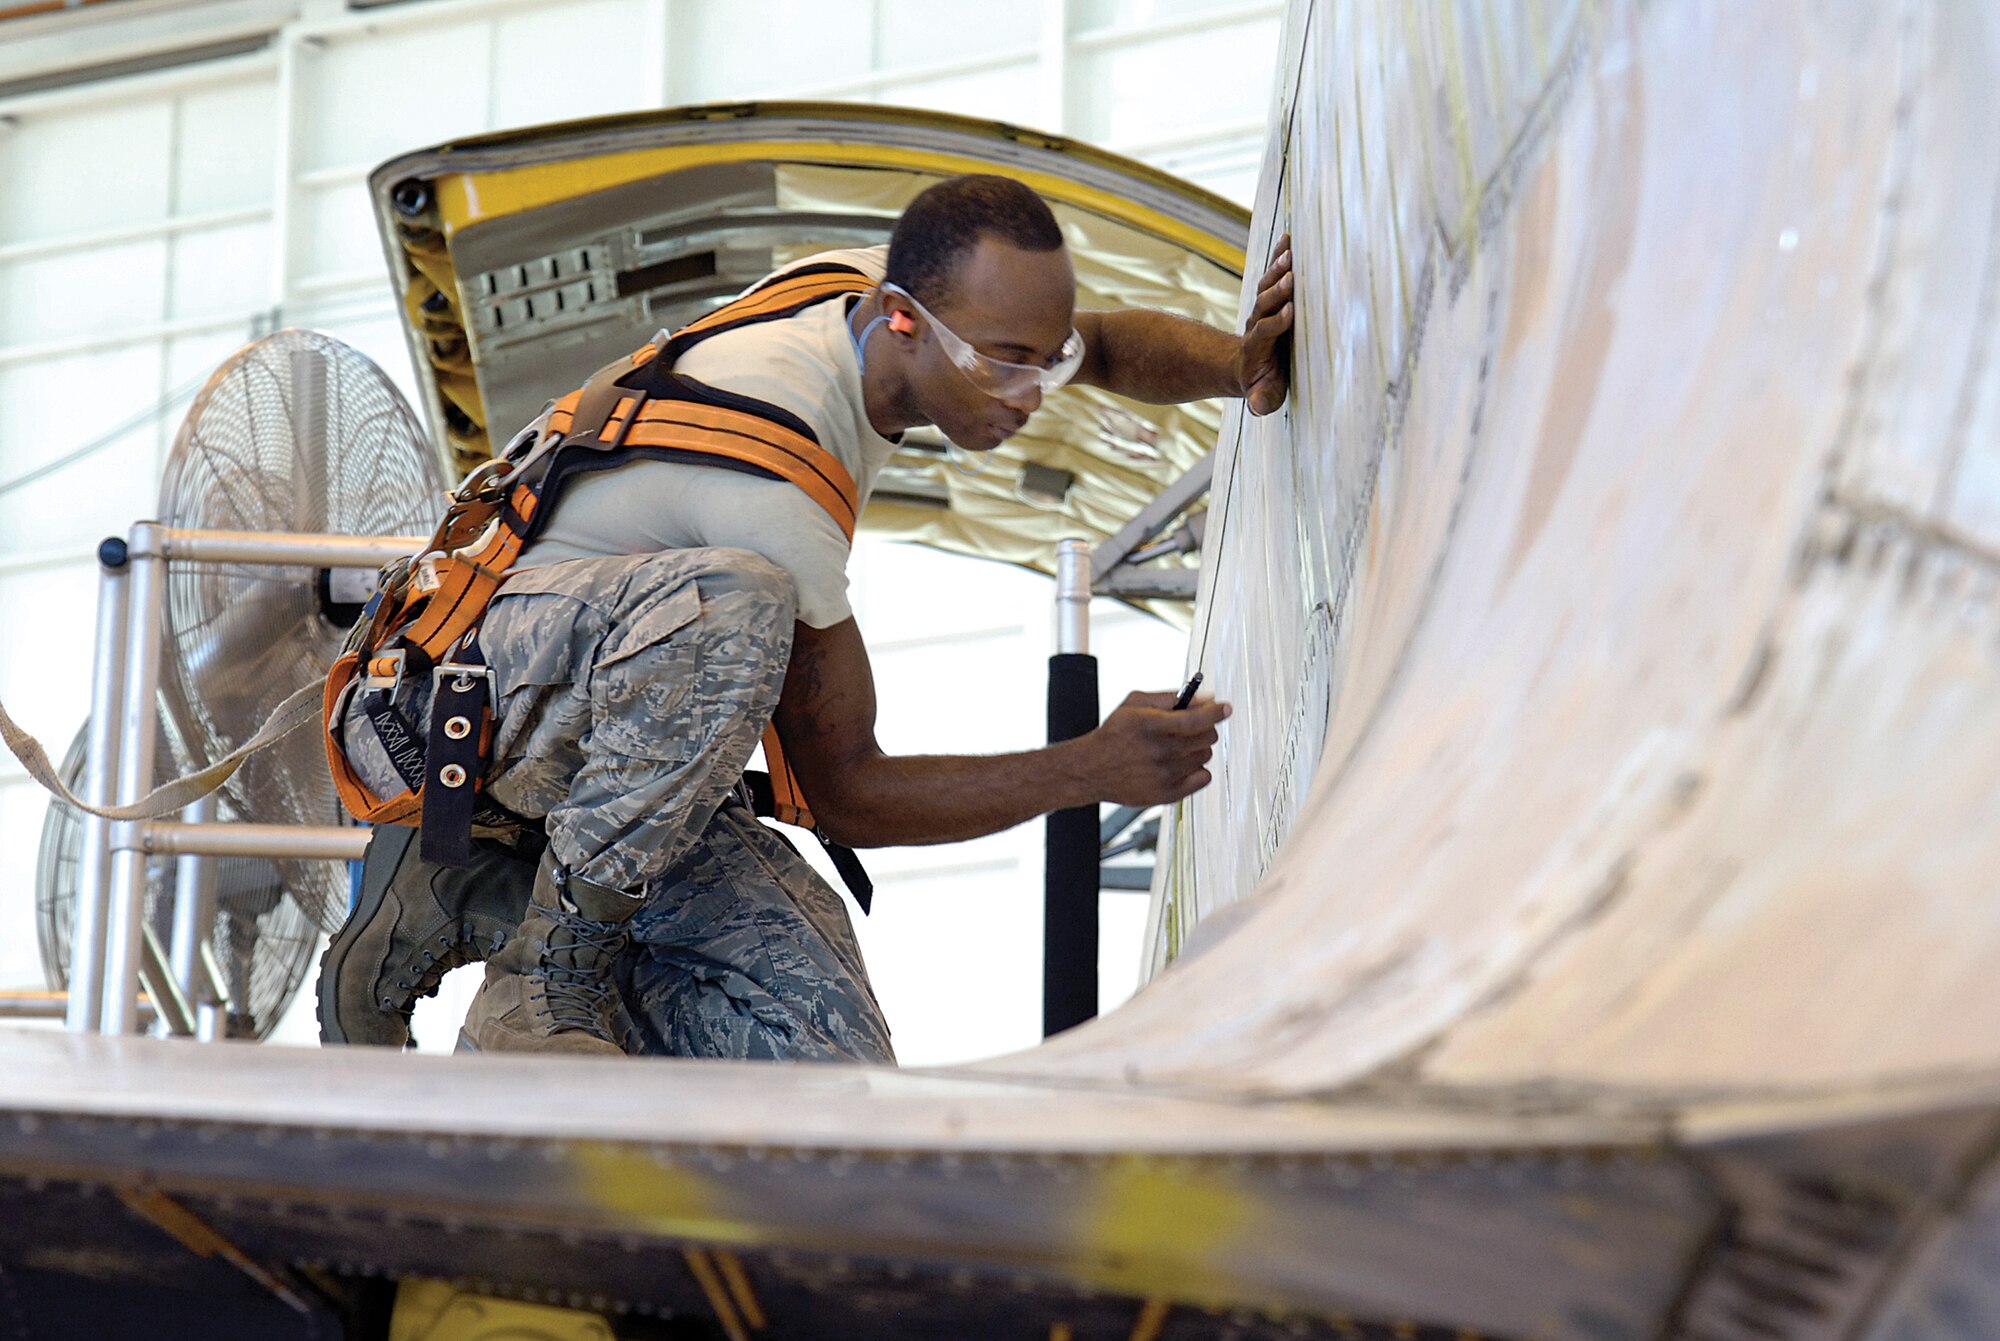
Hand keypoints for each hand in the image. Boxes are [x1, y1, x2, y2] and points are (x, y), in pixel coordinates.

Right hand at [1080, 689, 1229, 805]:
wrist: (1092, 769)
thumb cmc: (1114, 734)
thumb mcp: (1133, 704)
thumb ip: (1168, 697)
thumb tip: (1203, 697)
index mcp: (1150, 726)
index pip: (1197, 719)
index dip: (1216, 712)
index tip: (1225, 708)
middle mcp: (1159, 752)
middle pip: (1207, 737)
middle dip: (1204, 727)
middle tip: (1192, 727)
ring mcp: (1165, 775)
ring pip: (1205, 756)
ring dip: (1197, 748)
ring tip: (1178, 747)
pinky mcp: (1168, 794)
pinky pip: (1204, 777)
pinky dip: (1197, 769)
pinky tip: (1181, 764)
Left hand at [1235, 233, 1294, 415]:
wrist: (1247, 367)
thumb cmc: (1263, 384)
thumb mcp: (1264, 396)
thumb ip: (1263, 399)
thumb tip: (1258, 406)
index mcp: (1258, 347)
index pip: (1265, 332)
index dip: (1276, 322)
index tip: (1290, 312)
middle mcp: (1257, 324)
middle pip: (1264, 304)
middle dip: (1277, 291)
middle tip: (1290, 277)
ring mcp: (1262, 309)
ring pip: (1267, 286)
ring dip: (1277, 270)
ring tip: (1290, 252)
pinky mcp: (1269, 298)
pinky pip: (1272, 275)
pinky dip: (1279, 257)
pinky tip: (1288, 238)